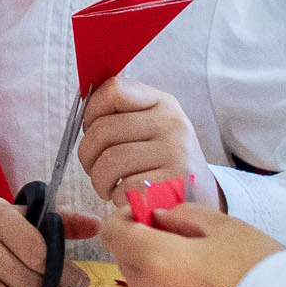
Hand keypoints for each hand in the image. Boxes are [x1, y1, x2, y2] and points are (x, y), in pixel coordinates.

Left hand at [75, 77, 221, 212]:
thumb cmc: (164, 161)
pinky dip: (117, 197)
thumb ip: (122, 113)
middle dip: (87, 155)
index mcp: (162, 103)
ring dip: (99, 180)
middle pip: (103, 131)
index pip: (114, 90)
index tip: (92, 129)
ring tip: (108, 185)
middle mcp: (172, 124)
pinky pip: (125, 188)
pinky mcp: (174, 185)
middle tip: (94, 168)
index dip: (91, 111)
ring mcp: (176, 154)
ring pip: (109, 163)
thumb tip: (84, 108)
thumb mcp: (153, 126)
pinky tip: (126, 196)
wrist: (201, 196)